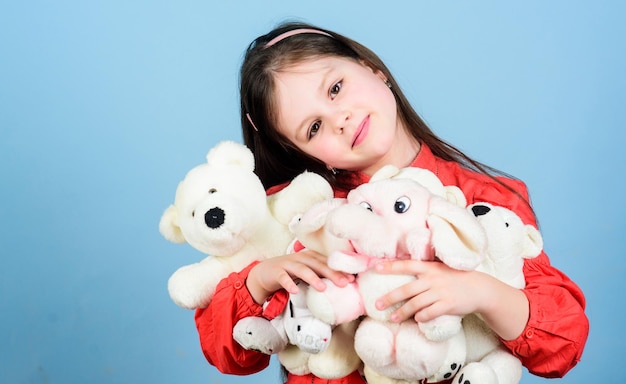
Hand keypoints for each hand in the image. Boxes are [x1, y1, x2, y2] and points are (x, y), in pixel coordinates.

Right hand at [247, 250, 354, 304]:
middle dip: (331, 273)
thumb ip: (321, 275)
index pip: (327, 262)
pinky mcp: (276, 271)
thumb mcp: (308, 272)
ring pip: (301, 269)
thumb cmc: (291, 273)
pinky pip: (283, 278)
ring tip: (322, 288)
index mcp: (310, 257)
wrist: (265, 273)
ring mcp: (287, 264)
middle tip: (344, 283)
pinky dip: (289, 283)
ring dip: (312, 278)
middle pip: (317, 264)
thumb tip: (344, 284)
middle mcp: (300, 258)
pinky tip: (295, 291)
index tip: (352, 279)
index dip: (339, 269)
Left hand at [373, 260, 488, 322]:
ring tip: (392, 318)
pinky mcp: (448, 305)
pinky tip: (416, 320)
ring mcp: (441, 292)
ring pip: (415, 304)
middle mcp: (433, 279)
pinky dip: (420, 317)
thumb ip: (424, 271)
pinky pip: (429, 313)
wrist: (480, 289)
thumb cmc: (455, 279)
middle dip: (390, 298)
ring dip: (402, 312)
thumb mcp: (440, 269)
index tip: (375, 269)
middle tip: (377, 305)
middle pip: (406, 289)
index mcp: (430, 268)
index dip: (391, 267)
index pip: (407, 265)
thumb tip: (402, 276)